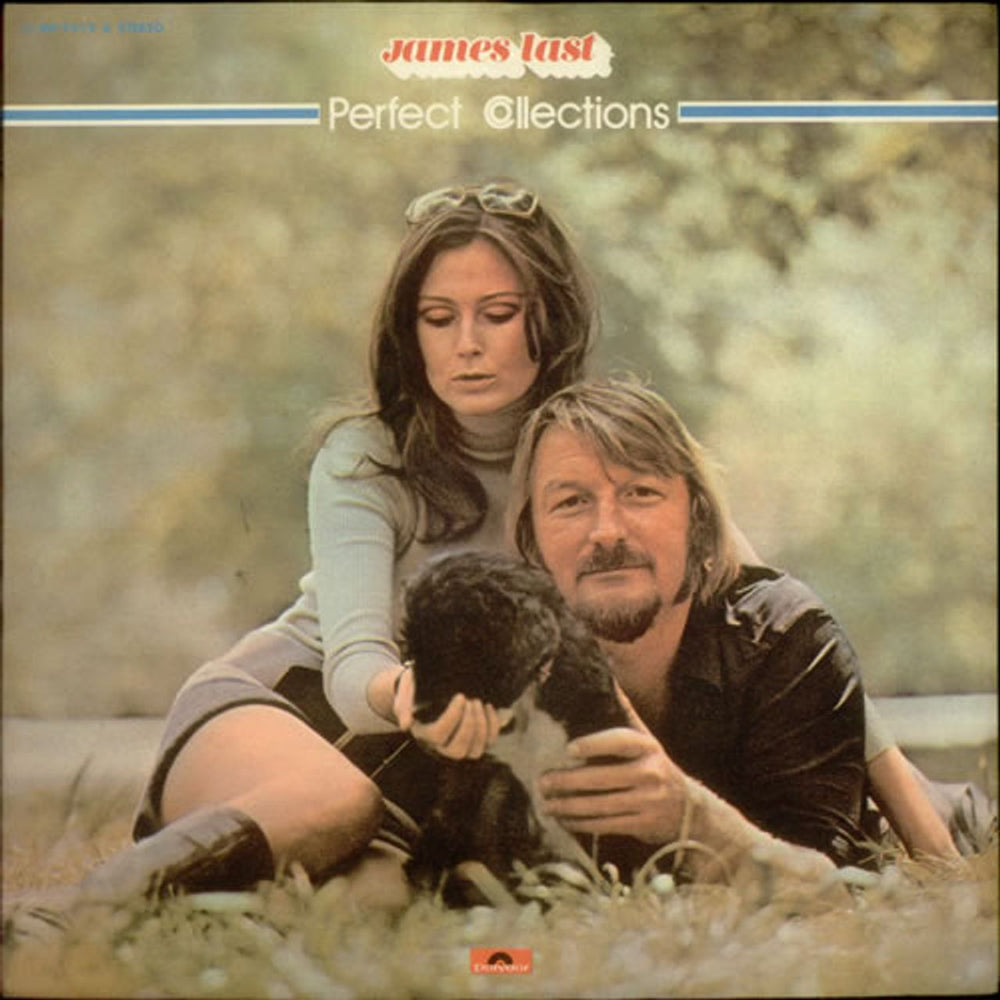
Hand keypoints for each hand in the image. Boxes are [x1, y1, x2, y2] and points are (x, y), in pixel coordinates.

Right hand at [393, 666, 501, 759]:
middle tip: (473, 701)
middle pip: (457, 750)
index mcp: (424, 734)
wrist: (429, 686)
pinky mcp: (475, 739)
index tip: (460, 696)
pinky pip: (489, 743)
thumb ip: (403, 705)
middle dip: (469, 725)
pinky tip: (489, 706)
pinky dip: (493, 727)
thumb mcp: (406, 691)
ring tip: (480, 703)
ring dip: (482, 727)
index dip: (452, 718)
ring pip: (475, 751)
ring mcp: (460, 744)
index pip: (438, 735)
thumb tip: (406, 724)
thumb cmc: (417, 688)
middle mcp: (441, 745)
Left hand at [536, 725, 688, 843]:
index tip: (568, 748)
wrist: (688, 809)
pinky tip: (564, 820)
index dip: (594, 744)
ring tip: (546, 805)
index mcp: (647, 747)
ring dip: (569, 807)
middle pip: (603, 778)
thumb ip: (625, 714)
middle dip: (568, 782)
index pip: (619, 741)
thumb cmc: (654, 767)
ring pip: (601, 805)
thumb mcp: (646, 741)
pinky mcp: (643, 825)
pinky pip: (606, 825)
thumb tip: (606, 676)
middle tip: (542, 783)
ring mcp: (648, 801)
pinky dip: (582, 824)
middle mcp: (650, 773)